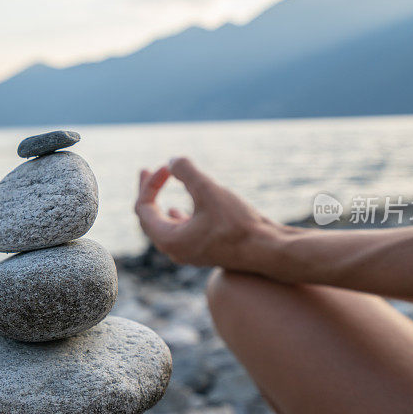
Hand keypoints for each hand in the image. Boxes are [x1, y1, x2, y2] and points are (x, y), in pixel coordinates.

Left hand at [135, 157, 284, 270]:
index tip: (167, 167)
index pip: (143, 208)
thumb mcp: (209, 190)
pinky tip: (179, 210)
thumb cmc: (238, 224)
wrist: (268, 251)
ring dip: (161, 204)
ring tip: (158, 188)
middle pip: (149, 218)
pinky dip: (177, 216)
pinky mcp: (205, 251)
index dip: (150, 183)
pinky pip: (180, 233)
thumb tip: (173, 160)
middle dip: (149, 191)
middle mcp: (175, 250)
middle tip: (147, 170)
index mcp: (169, 239)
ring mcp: (190, 253)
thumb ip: (186, 171)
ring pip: (165, 226)